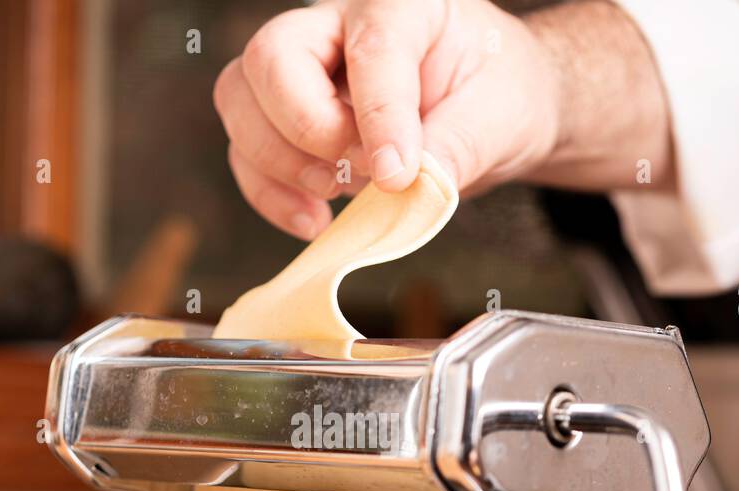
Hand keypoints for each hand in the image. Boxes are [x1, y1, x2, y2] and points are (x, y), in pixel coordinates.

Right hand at [213, 0, 567, 239]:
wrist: (486, 112)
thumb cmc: (494, 95)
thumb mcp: (499, 117)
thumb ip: (460, 145)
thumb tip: (416, 185)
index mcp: (402, 3)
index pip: (370, 48)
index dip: (379, 116)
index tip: (398, 174)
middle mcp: (336, 26)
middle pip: (270, 59)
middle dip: (307, 130)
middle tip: (362, 172)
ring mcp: (301, 70)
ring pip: (238, 100)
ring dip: (279, 163)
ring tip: (336, 194)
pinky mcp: (283, 119)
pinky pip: (244, 152)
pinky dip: (270, 194)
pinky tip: (316, 220)